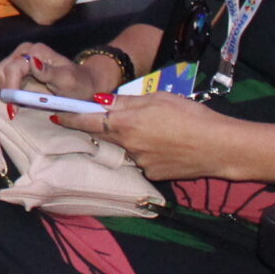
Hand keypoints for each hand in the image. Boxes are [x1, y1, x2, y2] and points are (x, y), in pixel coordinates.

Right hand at [0, 40, 96, 98]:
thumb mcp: (67, 80)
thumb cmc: (78, 84)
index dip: (11, 89)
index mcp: (34, 51)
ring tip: (26, 100)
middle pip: (0, 72)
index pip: (12, 69)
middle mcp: (23, 52)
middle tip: (21, 105)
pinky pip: (2, 82)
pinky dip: (9, 92)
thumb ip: (49, 72)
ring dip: (9, 92)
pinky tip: (24, 97)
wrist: (84, 85)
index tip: (14, 110)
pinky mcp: (16, 69)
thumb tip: (32, 61)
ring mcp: (18, 60)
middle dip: (8, 90)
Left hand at [56, 92, 274, 182]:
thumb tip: (103, 101)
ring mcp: (141, 163)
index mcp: (125, 123)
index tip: (56, 116)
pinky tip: (170, 145)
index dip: (69, 118)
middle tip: (127, 119)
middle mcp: (127, 146)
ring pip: (129, 148)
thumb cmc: (189, 116)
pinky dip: (151, 152)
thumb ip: (127, 101)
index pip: (87, 121)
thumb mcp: (157, 98)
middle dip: (109, 127)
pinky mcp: (155, 175)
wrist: (219, 146)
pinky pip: (145, 160)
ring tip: (162, 131)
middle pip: (108, 136)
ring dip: (136, 140)